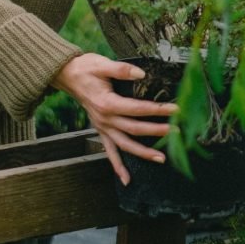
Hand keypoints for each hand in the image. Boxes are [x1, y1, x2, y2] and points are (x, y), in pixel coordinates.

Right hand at [52, 53, 177, 185]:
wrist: (67, 75)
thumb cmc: (85, 68)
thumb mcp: (102, 64)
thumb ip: (122, 69)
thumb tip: (141, 74)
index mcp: (107, 103)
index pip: (137, 109)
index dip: (157, 110)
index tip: (175, 110)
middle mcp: (105, 119)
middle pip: (134, 129)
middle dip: (156, 131)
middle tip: (176, 132)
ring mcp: (102, 127)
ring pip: (125, 145)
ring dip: (143, 153)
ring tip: (161, 158)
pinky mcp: (100, 130)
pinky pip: (109, 151)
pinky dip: (117, 166)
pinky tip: (126, 179)